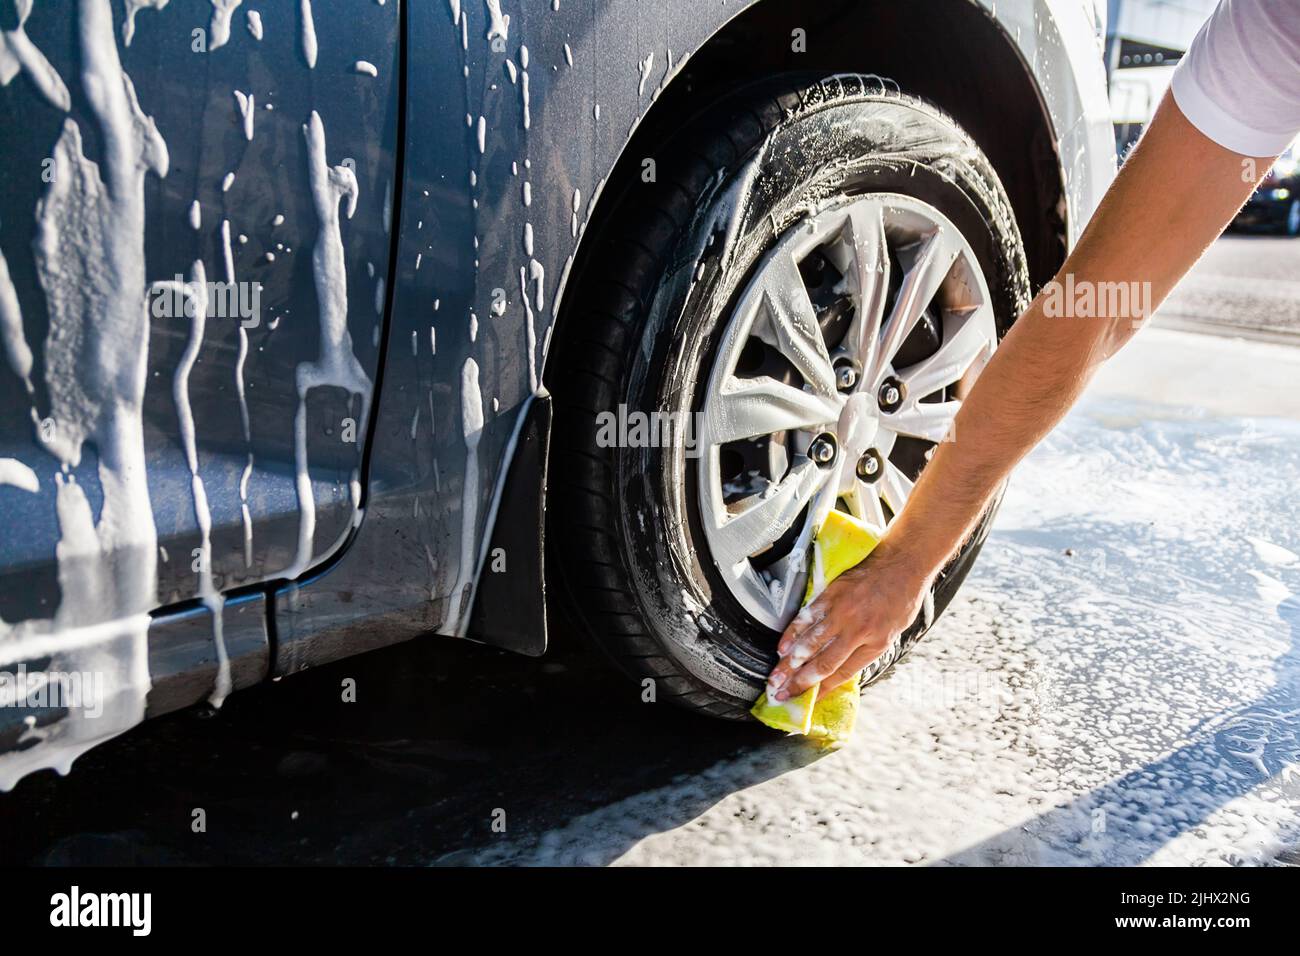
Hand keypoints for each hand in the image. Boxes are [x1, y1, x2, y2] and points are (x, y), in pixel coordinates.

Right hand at [766, 541, 934, 701]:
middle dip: (798, 681)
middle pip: (821, 662)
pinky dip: (792, 634)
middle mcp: (856, 631)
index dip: (822, 689)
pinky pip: (806, 617)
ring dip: (789, 662)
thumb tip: (840, 666)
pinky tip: (782, 646)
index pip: (842, 673)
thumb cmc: (900, 600)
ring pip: (809, 642)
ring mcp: (841, 612)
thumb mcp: (891, 633)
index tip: (807, 699)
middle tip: (781, 693)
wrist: (901, 566)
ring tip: (776, 676)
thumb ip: (866, 650)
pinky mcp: (831, 595)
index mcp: (874, 644)